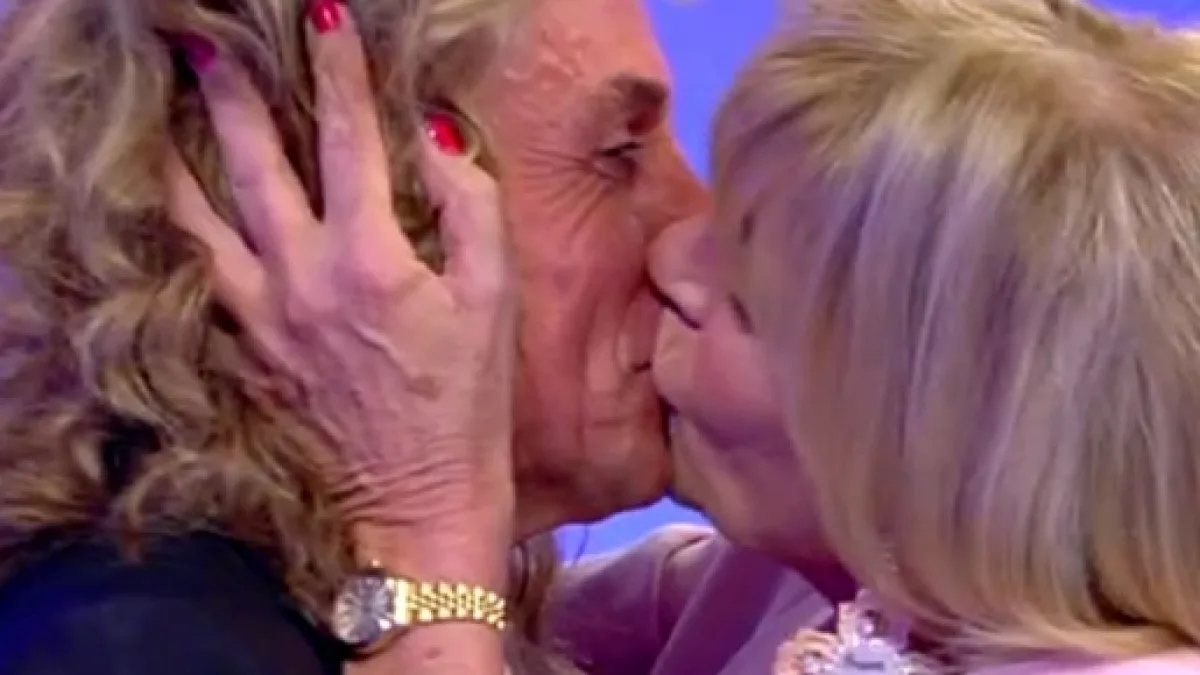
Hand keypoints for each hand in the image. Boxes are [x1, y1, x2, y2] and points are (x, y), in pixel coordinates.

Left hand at [162, 9, 515, 558]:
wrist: (417, 499)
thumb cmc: (468, 402)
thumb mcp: (494, 300)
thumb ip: (471, 207)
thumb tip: (436, 137)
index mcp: (370, 259)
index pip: (349, 139)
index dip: (338, 69)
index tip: (325, 14)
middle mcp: (302, 278)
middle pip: (254, 162)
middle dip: (231, 90)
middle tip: (204, 38)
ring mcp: (263, 316)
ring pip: (201, 218)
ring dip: (180, 154)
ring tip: (162, 111)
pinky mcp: (247, 348)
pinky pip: (201, 274)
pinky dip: (181, 228)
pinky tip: (172, 203)